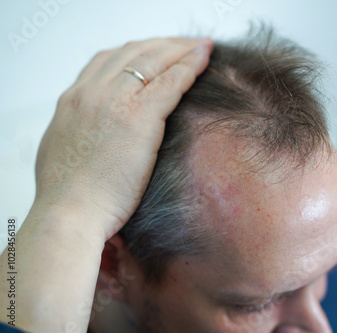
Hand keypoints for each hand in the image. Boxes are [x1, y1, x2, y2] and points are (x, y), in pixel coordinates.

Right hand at [34, 37, 213, 240]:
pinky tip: (205, 58)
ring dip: (181, 49)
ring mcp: (114, 101)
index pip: (108, 60)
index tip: (157, 54)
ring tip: (201, 46)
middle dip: (163, 45)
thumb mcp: (63, 151)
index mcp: (73, 100)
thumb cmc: (68, 196)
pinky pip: (170, 81)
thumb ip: (80, 131)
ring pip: (154, 60)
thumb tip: (94, 131)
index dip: (136, 52)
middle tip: (185, 45)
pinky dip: (189, 66)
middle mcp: (91, 92)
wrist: (69, 214)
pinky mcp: (138, 118)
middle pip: (133, 52)